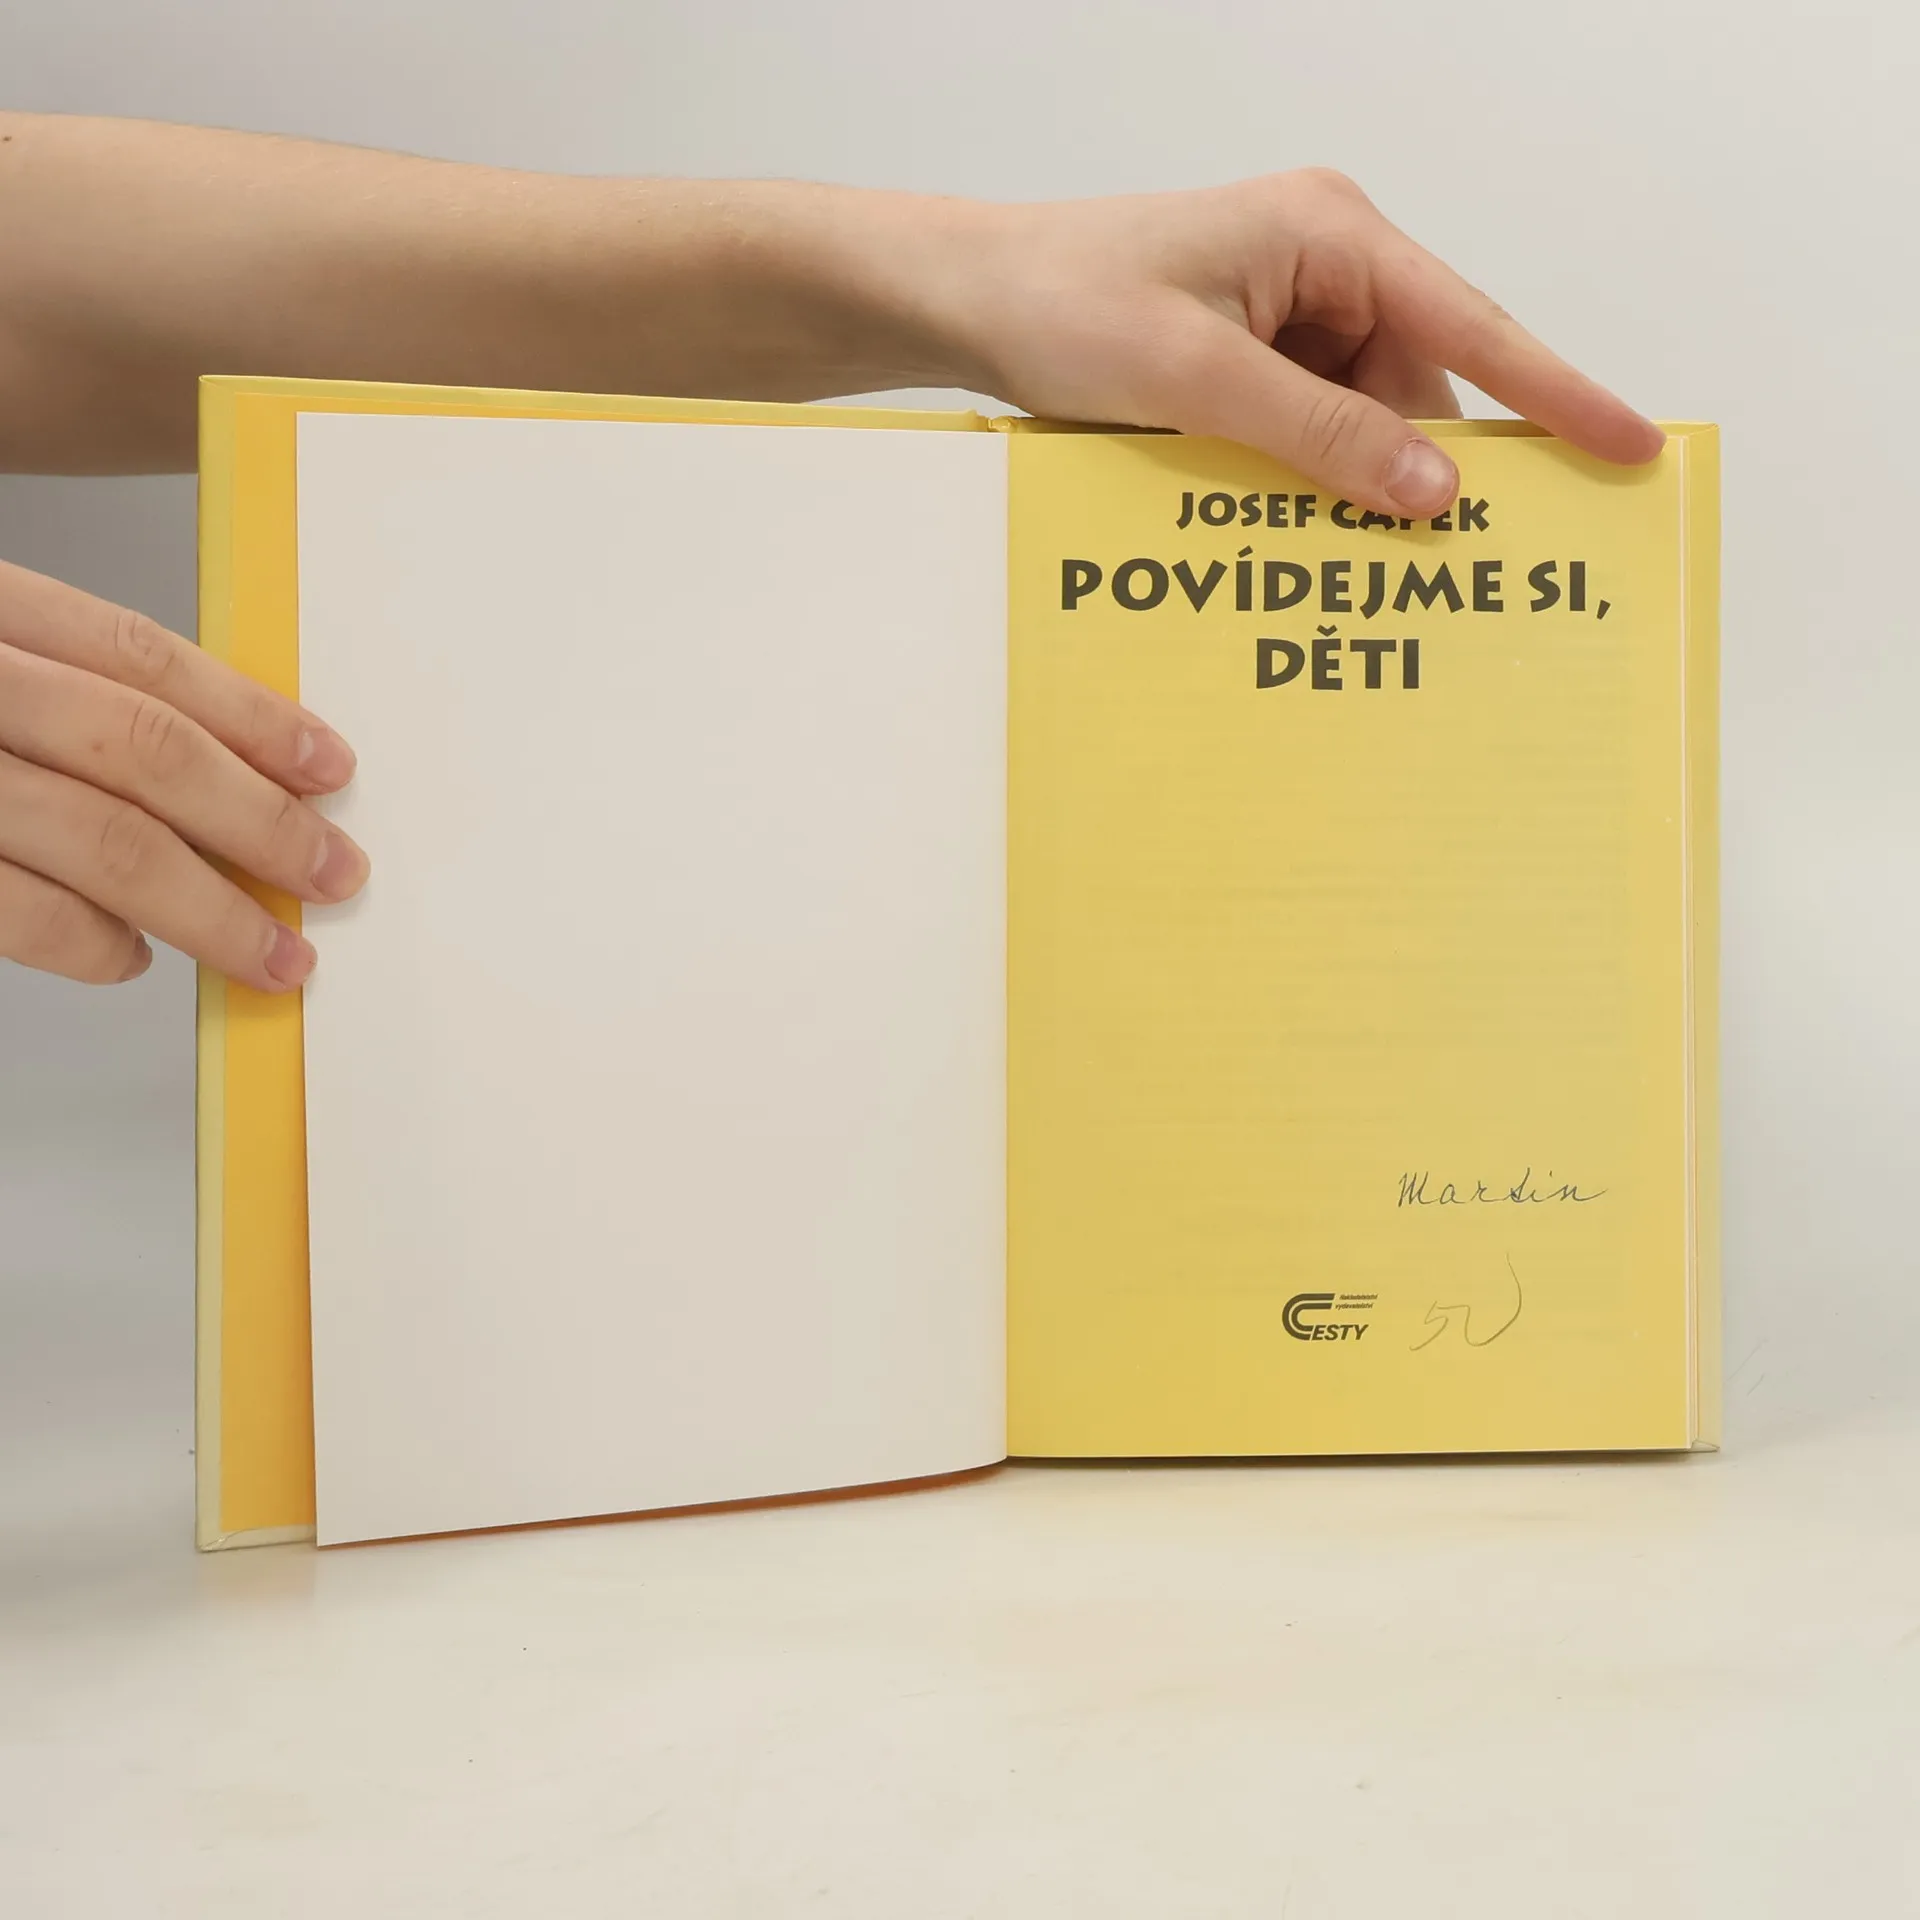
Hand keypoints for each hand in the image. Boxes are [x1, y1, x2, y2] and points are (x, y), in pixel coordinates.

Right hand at [0, 559, 366, 988]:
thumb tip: (229, 771)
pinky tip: (133, 956)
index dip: (254, 716)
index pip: (141, 657)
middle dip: (263, 822)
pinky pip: (26, 913)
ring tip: (274, 952)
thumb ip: (70, 693)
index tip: (333, 770)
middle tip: (336, 873)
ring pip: (106, 841)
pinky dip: (96, 943)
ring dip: (212, 910)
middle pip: (146, 749)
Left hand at [916, 169, 1664, 513]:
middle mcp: (1321, 266)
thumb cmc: (1063, 304)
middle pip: (1417, 385)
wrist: (965, 301)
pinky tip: (1285, 530)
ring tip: (1339, 558)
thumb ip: (1321, 434)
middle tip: (1454, 566)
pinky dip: (1305, 482)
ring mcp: (1283, 314)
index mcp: (1329, 235)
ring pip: (1360, 420)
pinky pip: (1307, 429)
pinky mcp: (1245, 359)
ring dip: (1353, 487)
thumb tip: (1437, 493)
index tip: (1629, 446)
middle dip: (1426, 471)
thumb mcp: (1196, 379)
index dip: (1556, 394)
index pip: (1471, 324)